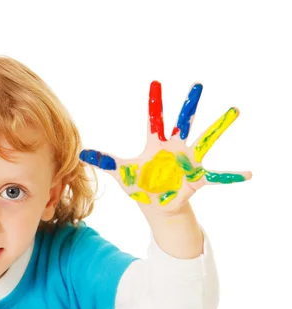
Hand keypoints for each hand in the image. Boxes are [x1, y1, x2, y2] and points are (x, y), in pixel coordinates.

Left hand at [79, 81, 251, 214]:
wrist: (156, 204)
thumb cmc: (140, 185)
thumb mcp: (121, 173)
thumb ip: (104, 161)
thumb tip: (82, 152)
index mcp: (156, 145)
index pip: (155, 119)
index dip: (155, 102)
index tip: (155, 82)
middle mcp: (175, 148)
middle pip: (183, 121)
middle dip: (189, 104)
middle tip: (197, 84)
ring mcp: (188, 161)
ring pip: (206, 139)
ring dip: (219, 126)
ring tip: (234, 110)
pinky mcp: (197, 179)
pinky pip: (218, 177)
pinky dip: (232, 176)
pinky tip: (248, 174)